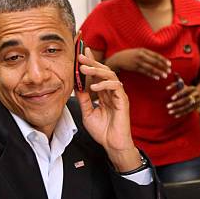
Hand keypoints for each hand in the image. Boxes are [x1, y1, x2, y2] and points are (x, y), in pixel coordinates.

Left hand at [76, 47, 138, 166]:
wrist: (112, 144)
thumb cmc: (103, 131)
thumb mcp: (87, 113)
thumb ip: (83, 99)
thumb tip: (76, 86)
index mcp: (104, 93)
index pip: (97, 75)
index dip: (91, 63)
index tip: (81, 53)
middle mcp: (112, 92)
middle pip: (103, 71)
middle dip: (92, 62)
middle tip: (80, 56)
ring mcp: (118, 95)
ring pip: (110, 75)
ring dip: (96, 70)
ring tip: (84, 69)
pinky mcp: (123, 100)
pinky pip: (116, 86)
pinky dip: (104, 84)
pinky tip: (94, 86)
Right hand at [106, 48, 171, 79]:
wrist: (118, 59)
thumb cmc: (130, 55)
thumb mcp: (138, 51)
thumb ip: (147, 54)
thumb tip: (158, 59)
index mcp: (143, 50)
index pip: (156, 55)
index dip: (163, 60)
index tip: (169, 64)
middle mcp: (141, 55)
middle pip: (155, 61)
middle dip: (163, 66)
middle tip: (169, 71)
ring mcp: (138, 61)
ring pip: (151, 67)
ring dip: (158, 72)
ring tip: (164, 76)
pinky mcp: (135, 68)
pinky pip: (145, 72)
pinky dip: (151, 75)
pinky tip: (156, 77)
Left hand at [166, 83, 199, 117]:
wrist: (199, 94)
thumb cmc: (186, 89)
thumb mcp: (182, 85)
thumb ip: (174, 85)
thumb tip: (167, 88)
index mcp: (192, 88)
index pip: (185, 91)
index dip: (179, 94)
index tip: (171, 98)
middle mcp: (195, 95)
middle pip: (186, 100)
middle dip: (177, 103)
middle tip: (168, 106)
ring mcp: (196, 102)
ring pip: (187, 107)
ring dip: (178, 110)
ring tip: (170, 112)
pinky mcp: (195, 107)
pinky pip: (188, 111)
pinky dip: (182, 114)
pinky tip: (175, 115)